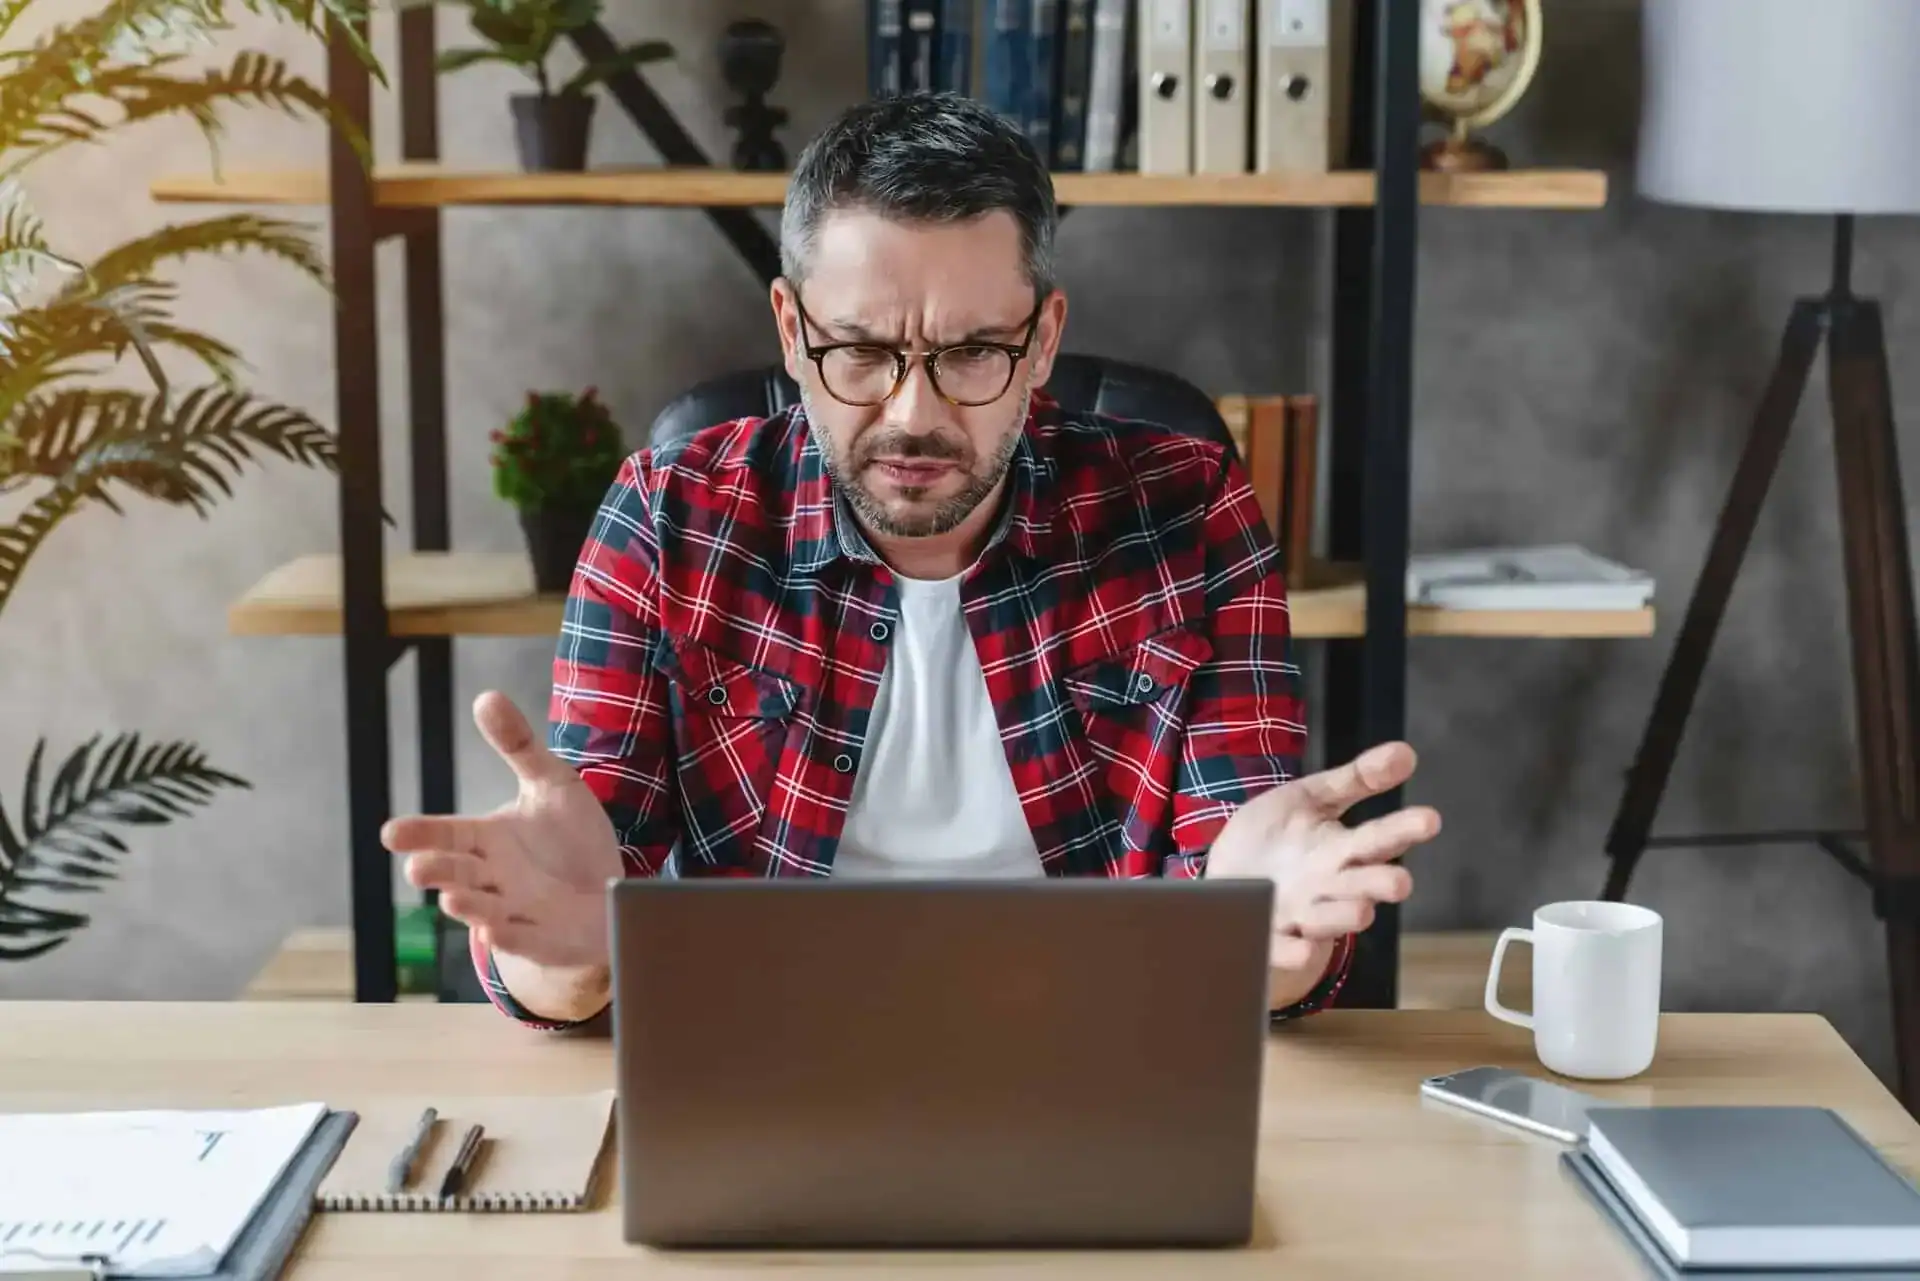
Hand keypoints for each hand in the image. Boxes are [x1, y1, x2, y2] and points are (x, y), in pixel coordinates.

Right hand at [381, 690, 621, 969]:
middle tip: (417, 868)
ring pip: (482, 910)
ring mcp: (514, 911)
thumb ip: (518, 746)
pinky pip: (521, 939)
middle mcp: (492, 878)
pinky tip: (493, 929)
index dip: (420, 834)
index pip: (446, 834)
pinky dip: (507, 936)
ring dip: (466, 907)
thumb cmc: (570, 840)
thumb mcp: (551, 784)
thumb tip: (486, 696)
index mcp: (487, 839)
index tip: (391, 832)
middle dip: (436, 872)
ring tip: (451, 899)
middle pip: (456, 874)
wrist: (610, 891)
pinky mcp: (542, 938)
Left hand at [1205, 741, 1440, 972]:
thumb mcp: (1311, 799)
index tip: (1428, 819)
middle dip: (1381, 885)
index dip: (1404, 829)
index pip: (1380, 839)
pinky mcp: (1271, 937)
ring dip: (1345, 916)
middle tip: (1400, 882)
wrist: (1227, 875)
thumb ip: (1356, 779)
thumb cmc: (1277, 836)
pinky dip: (1294, 951)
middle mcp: (1330, 886)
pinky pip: (1285, 949)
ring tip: (1361, 911)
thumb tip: (1406, 751)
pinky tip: (1302, 945)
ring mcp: (1302, 914)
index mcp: (1343, 850)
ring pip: (1332, 920)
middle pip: (1364, 886)